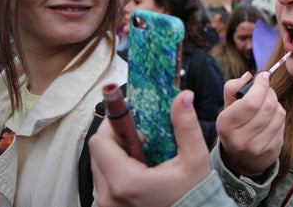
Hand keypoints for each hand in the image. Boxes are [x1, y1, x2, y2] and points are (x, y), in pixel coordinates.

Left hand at [90, 91, 210, 206]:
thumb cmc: (193, 195)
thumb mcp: (195, 160)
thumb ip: (186, 126)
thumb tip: (182, 96)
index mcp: (126, 182)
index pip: (100, 141)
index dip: (115, 125)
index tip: (135, 122)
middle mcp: (109, 196)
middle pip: (97, 152)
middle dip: (116, 137)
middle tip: (141, 136)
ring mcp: (107, 205)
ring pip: (98, 165)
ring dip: (115, 154)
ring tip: (141, 154)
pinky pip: (102, 181)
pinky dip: (115, 170)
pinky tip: (138, 170)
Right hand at [216, 71, 284, 176]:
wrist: (240, 160)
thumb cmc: (233, 126)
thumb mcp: (226, 108)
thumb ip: (233, 88)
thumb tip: (249, 75)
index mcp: (226, 125)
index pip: (251, 102)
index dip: (261, 85)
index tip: (263, 76)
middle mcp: (241, 139)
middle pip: (267, 106)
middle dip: (269, 92)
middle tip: (265, 89)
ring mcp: (258, 147)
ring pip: (278, 113)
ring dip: (276, 102)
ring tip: (267, 104)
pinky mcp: (273, 150)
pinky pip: (283, 124)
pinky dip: (278, 115)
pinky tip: (270, 117)